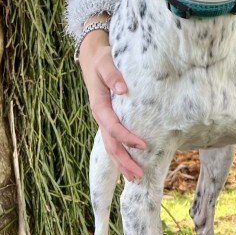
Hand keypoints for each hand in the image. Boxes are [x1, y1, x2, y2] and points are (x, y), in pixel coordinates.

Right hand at [79, 15, 145, 180]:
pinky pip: (113, 140)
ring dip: (122, 162)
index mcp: (99, 104)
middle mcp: (100, 115)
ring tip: (135, 177)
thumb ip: (114, 75)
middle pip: (111, 144)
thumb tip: (123, 89)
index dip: (127, 137)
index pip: (113, 126)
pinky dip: (121, 153)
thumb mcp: (107, 62)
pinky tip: (130, 163)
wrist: (92, 56)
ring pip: (110, 146)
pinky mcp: (108, 119)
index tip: (143, 146)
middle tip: (138, 176)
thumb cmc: (102, 59)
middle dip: (124, 160)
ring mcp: (103, 119)